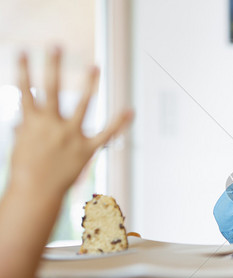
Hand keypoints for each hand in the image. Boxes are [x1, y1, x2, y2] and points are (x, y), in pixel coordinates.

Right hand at [10, 48, 132, 195]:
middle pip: (51, 89)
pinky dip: (120, 123)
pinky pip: (107, 134)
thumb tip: (21, 120)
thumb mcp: (20, 144)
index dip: (24, 69)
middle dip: (53, 66)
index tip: (24, 51)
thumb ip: (24, 128)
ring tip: (94, 66)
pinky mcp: (86, 149)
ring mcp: (70, 136)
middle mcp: (51, 125)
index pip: (26, 89)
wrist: (35, 192)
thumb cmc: (26, 170)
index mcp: (31, 122)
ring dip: (88, 84)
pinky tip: (130, 111)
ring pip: (82, 105)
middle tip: (56, 46)